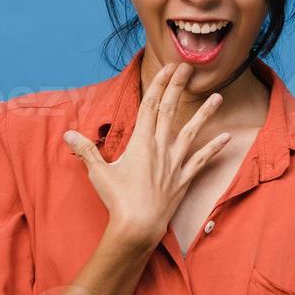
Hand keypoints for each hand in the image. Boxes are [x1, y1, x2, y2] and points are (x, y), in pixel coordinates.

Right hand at [62, 62, 230, 249]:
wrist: (138, 226)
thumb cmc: (117, 199)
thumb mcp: (98, 172)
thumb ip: (86, 150)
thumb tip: (67, 134)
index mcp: (141, 142)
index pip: (150, 106)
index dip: (159, 84)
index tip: (168, 68)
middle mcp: (160, 147)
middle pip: (170, 111)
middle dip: (178, 87)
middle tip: (187, 67)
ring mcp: (175, 163)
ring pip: (191, 132)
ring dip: (205, 113)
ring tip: (218, 96)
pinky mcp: (184, 179)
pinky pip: (201, 160)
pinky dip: (214, 148)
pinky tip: (226, 137)